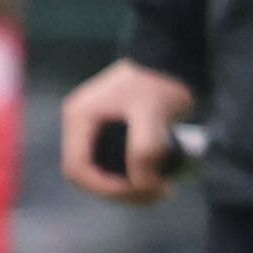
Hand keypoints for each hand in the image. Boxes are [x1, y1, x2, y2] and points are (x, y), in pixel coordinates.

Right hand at [59, 60, 196, 202]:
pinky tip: (158, 180)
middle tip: (156, 195)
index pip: (77, 168)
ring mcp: (96, 129)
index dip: (104, 188)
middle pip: (89, 174)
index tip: (139, 191)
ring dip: (128, 187)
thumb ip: (144, 150)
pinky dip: (133, 175)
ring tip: (161, 191)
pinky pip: (115, 162)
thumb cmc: (160, 80)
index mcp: (79, 119)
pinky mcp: (114, 131)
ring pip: (103, 171)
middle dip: (120, 191)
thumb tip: (142, 185)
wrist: (175, 57)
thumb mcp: (152, 114)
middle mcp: (81, 125)